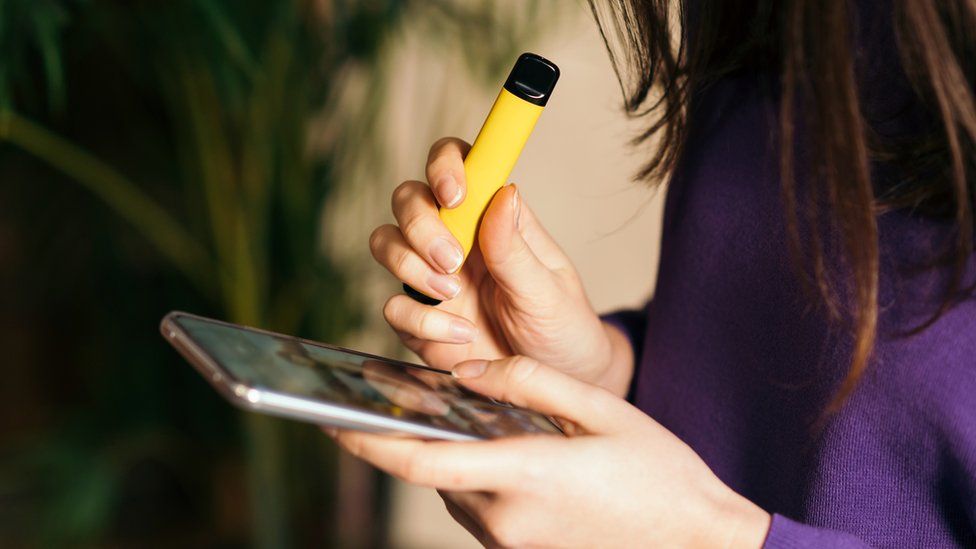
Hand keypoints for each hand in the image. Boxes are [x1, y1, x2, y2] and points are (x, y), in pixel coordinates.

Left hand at [329, 356, 770, 547]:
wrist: (698, 543)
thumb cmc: (659, 474)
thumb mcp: (600, 409)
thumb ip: (527, 381)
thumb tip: (468, 372)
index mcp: (525, 476)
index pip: (421, 462)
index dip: (366, 442)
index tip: (328, 419)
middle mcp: (507, 519)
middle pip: (434, 472)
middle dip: (419, 435)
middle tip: (417, 394)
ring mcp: (512, 544)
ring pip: (455, 490)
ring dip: (452, 456)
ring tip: (473, 418)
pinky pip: (480, 509)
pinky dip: (476, 477)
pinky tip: (505, 451)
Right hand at [369, 137, 632, 394]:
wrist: (555, 386)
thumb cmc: (562, 328)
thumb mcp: (549, 291)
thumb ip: (516, 249)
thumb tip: (504, 192)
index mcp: (493, 218)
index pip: (459, 164)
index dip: (445, 165)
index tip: (454, 194)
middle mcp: (457, 240)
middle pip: (409, 199)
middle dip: (420, 225)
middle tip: (452, 261)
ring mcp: (433, 278)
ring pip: (386, 243)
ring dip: (410, 266)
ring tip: (452, 295)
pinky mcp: (420, 321)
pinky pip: (393, 308)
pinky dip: (421, 322)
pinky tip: (461, 337)